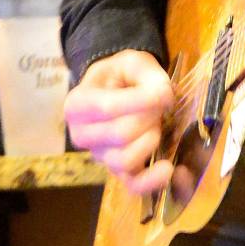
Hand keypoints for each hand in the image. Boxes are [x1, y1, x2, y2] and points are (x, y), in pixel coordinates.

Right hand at [64, 49, 174, 194]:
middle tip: (160, 103)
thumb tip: (164, 97)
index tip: (164, 92)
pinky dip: (151, 181)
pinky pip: (132, 184)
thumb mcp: (132, 61)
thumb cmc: (121, 75)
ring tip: (156, 123)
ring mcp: (100, 156)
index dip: (140, 101)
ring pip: (126, 160)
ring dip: (151, 139)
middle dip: (149, 117)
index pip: (107, 108)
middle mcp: (82, 135)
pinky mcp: (118, 171)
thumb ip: (147, 73)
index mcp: (77, 105)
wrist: (117, 90)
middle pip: (120, 134)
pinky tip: (167, 168)